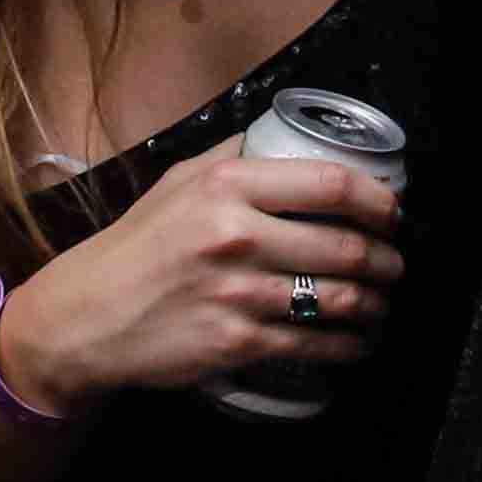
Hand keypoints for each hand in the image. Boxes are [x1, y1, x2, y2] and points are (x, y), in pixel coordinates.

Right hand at [0, 151, 405, 411]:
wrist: (87, 315)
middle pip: (346, 247)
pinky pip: (313, 345)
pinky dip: (348, 346)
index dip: (378, 200)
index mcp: (227, 186)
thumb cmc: (136, 247)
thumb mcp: (177, 182)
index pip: (330, 185)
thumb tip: (282, 135)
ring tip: (381, 302)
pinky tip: (358, 342)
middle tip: (394, 264)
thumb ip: (234, 156)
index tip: (392, 213)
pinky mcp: (237, 343)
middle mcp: (237, 236)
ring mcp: (238, 293)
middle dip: (387, 260)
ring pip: (338, 300)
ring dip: (375, 304)